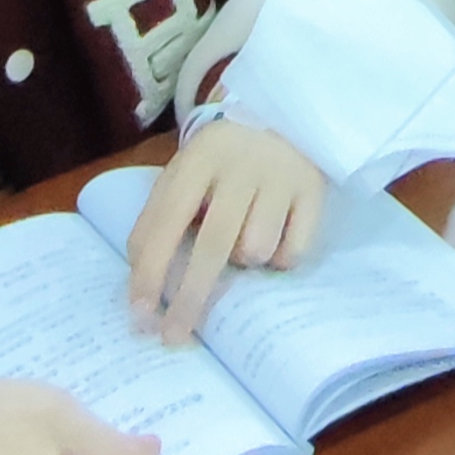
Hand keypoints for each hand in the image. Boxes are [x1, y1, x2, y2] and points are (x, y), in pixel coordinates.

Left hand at [121, 118, 323, 343]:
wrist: (285, 116)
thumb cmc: (222, 161)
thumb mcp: (185, 176)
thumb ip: (160, 220)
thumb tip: (142, 288)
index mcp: (200, 156)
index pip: (168, 219)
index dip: (151, 270)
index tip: (140, 315)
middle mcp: (242, 164)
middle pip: (214, 244)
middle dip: (190, 298)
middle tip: (174, 337)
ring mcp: (282, 175)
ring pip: (256, 251)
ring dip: (245, 261)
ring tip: (245, 236)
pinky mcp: (314, 190)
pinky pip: (293, 253)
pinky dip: (280, 257)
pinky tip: (277, 232)